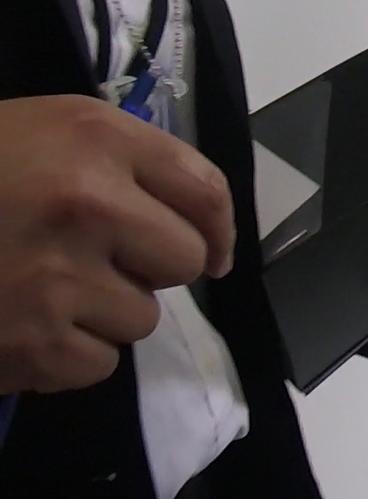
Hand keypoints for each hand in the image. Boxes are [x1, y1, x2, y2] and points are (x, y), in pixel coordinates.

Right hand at [0, 95, 234, 394]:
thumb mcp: (27, 135)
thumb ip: (110, 164)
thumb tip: (194, 220)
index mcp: (91, 137)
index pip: (204, 189)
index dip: (216, 226)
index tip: (212, 248)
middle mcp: (88, 201)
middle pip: (187, 261)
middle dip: (150, 269)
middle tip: (93, 262)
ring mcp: (63, 277)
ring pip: (141, 318)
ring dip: (99, 313)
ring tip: (32, 288)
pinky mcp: (38, 343)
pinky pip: (99, 364)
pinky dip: (63, 356)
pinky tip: (16, 324)